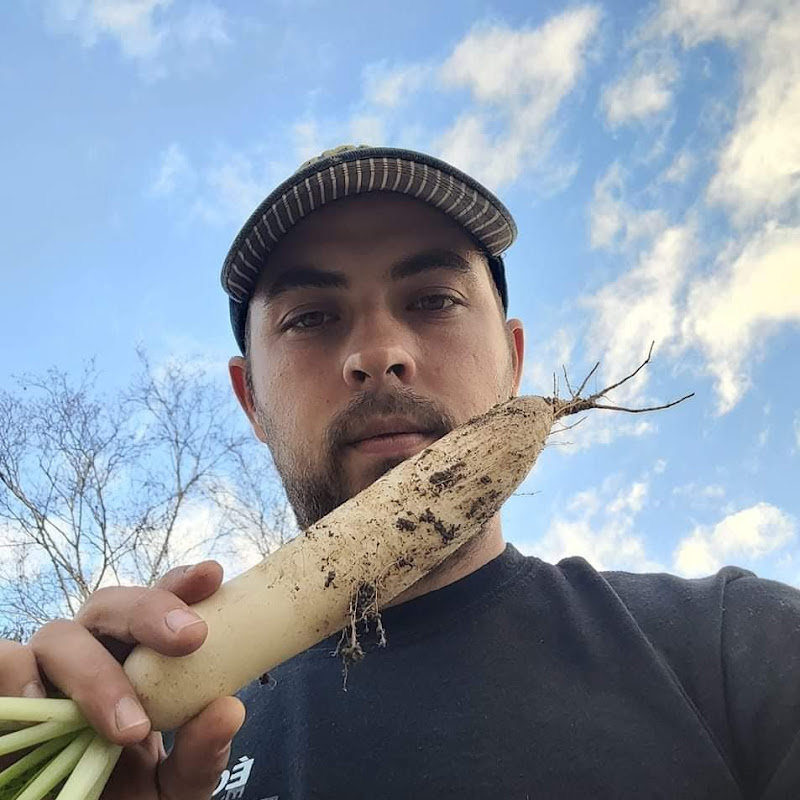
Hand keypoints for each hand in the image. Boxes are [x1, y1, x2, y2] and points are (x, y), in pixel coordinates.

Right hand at [0, 561, 245, 798]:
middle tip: (191, 638)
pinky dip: (16, 670)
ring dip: (94, 670)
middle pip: (112, 605)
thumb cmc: (131, 799)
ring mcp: (49, 675)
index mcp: (141, 659)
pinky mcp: (12, 702)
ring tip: (131, 727)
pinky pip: (4, 661)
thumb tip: (230, 710)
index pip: (160, 604)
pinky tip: (42, 698)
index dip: (182, 584)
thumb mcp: (176, 785)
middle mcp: (94, 654)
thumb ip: (201, 754)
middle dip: (150, 610)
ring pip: (59, 635)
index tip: (213, 575)